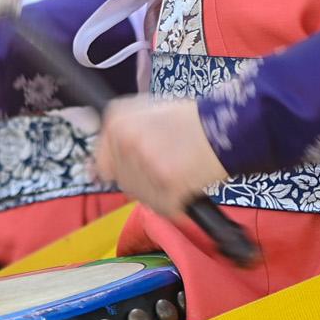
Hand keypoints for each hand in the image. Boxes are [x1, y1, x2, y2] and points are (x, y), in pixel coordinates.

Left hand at [93, 96, 227, 219]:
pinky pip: (163, 207)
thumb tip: (96, 166)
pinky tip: (186, 184)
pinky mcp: (166, 188)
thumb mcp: (145, 112)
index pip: (102, 165)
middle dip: (142, 180)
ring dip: (158, 193)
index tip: (139, 167)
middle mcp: (126, 143)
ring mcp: (145, 167)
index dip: (122, 168)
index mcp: (117, 123)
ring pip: (142, 197)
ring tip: (178, 172)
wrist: (224, 129)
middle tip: (166, 165)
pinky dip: (175, 203)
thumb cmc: (187, 121)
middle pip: (124, 182)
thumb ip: (119, 134)